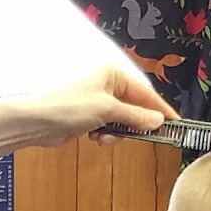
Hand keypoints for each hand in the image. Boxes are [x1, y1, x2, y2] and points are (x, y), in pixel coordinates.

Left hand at [0, 66, 174, 161]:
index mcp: (112, 73)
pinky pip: (109, 128)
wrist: (35, 122)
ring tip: (103, 136)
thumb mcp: (107, 110)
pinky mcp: (89, 117)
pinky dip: (106, 136)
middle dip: (133, 124)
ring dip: (117, 133)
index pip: (145, 92)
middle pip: (135, 107)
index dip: (160, 109)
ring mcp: (97, 101)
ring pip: (123, 121)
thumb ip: (135, 116)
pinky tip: (94, 137)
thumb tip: (158, 120)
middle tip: (136, 135)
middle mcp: (105, 84)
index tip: (175, 124)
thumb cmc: (65, 106)